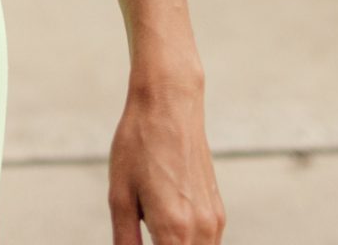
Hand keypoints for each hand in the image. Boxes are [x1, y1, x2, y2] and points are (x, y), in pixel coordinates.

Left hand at [107, 78, 224, 241]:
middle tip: (144, 240)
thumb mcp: (119, 197)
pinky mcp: (218, 212)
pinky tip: (167, 236)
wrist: (170, 105)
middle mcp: (201, 230)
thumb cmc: (138, 146)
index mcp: (173, 230)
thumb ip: (126, 243)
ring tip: (152, 235)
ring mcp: (214, 221)